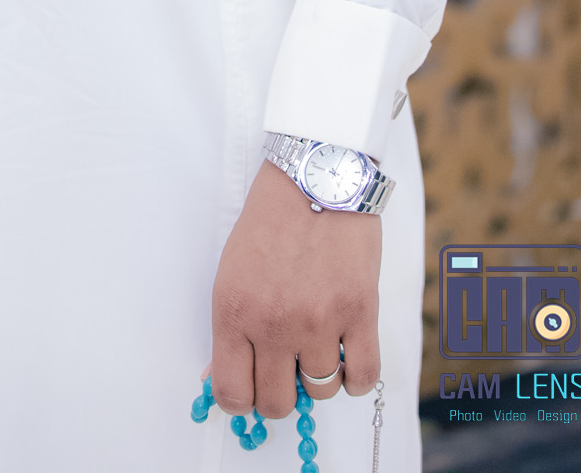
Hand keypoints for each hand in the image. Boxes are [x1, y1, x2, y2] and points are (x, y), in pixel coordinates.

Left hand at [209, 160, 380, 418]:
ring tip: (318, 344)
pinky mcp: (360, 313)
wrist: (317, 176)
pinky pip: (362, 378)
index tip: (251, 388)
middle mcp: (274, 323)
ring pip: (320, 392)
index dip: (242, 400)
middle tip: (286, 367)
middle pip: (276, 404)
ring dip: (319, 376)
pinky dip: (356, 377)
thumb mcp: (232, 270)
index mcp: (234, 311)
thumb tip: (218, 378)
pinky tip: (347, 354)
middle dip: (280, 393)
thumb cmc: (270, 220)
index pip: (231, 394)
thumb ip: (229, 328)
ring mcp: (319, 321)